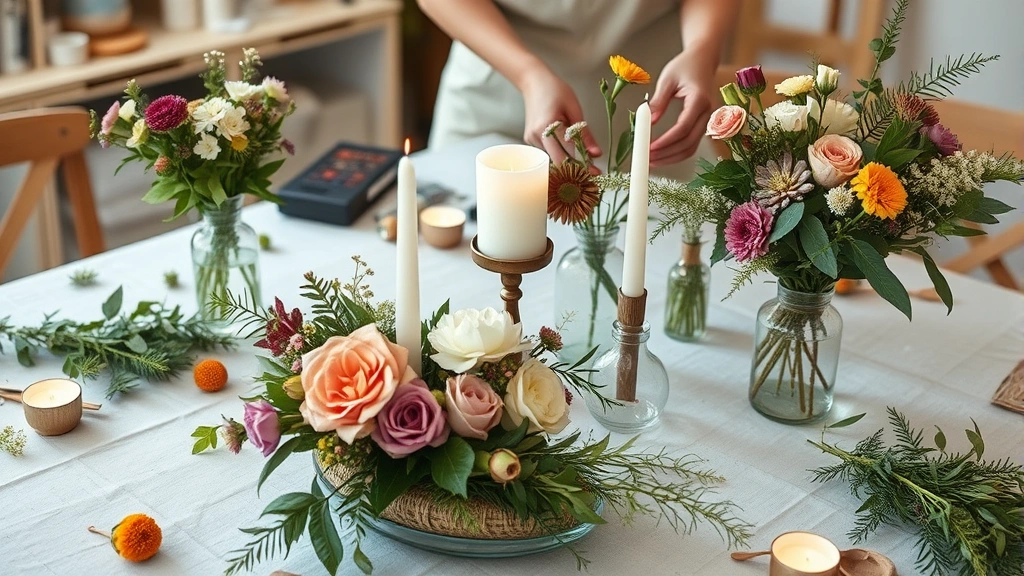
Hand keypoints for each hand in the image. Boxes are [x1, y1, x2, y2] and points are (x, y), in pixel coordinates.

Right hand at [519, 68, 600, 164]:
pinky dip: (559, 152)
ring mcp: (531, 140)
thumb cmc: (554, 90)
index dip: (582, 165)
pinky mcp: (530, 141)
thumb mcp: (574, 110)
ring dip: (568, 159)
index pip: (566, 153)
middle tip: (591, 171)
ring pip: (553, 158)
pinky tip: (566, 145)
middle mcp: (536, 136)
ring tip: (580, 153)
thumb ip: (585, 134)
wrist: (533, 82)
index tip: (595, 171)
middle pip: (558, 161)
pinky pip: (548, 152)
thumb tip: (596, 153)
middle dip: (575, 168)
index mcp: (547, 125)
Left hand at [648, 51, 716, 166]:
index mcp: (699, 99)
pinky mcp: (703, 123)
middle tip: (648, 158)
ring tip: (653, 161)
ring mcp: (708, 119)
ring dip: (672, 157)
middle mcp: (707, 112)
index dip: (666, 141)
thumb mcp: (667, 79)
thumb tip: (648, 120)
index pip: (683, 127)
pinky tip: (663, 155)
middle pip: (689, 142)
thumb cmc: (686, 65)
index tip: (650, 148)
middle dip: (668, 154)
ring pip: (692, 147)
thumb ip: (658, 101)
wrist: (704, 60)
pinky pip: (692, 143)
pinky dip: (678, 152)